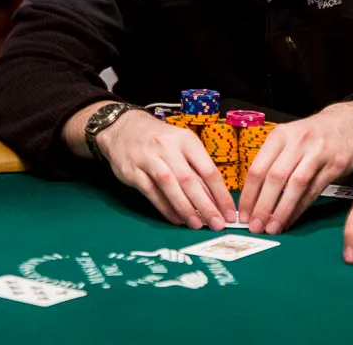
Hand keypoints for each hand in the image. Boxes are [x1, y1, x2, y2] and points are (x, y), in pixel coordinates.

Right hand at [97, 109, 235, 230]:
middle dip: (206, 205)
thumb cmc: (159, 139)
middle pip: (190, 180)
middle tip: (217, 224)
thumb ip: (196, 170)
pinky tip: (176, 219)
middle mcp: (168, 147)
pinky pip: (152, 193)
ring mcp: (148, 159)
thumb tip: (214, 200)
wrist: (122, 127)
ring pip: (170, 186)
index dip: (221, 194)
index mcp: (186, 140)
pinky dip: (165, 208)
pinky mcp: (132, 172)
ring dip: (185, 208)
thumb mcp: (181, 145)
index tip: (230, 213)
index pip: (208, 170)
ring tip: (196, 225)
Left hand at [239, 103, 352, 234]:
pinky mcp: (335, 165)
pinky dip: (300, 207)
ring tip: (272, 228)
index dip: (248, 195)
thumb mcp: (289, 138)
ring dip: (281, 210)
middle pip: (274, 177)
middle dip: (263, 206)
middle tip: (255, 226)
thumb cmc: (313, 135)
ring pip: (295, 185)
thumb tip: (253, 196)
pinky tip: (291, 219)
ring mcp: (318, 152)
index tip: (242, 214)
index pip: (258, 168)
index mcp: (280, 135)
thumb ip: (272, 162)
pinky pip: (314, 190)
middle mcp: (297, 141)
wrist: (349, 122)